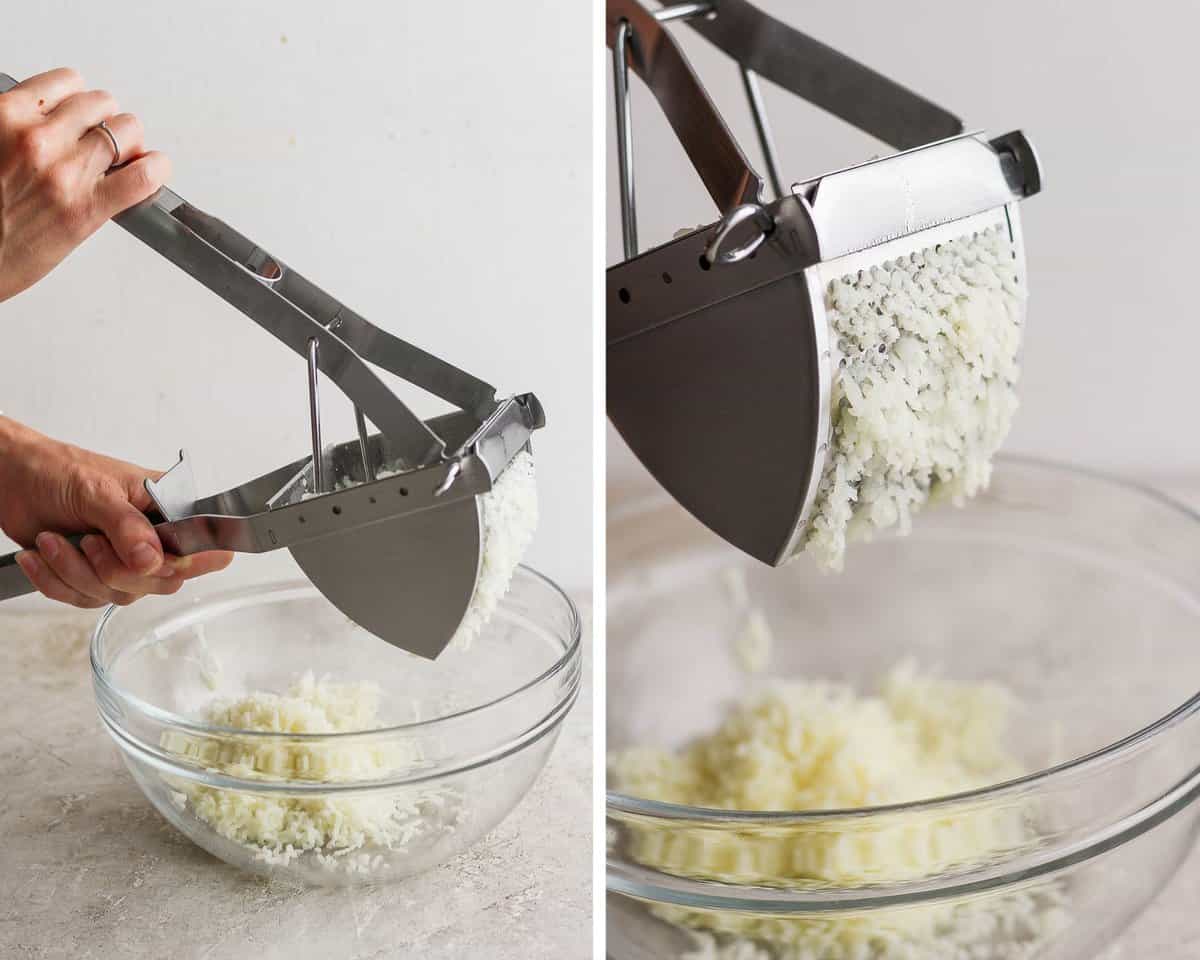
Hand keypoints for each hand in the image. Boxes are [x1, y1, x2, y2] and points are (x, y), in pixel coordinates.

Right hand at [0, 67, 169, 302]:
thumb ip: (17, 126)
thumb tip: (55, 120)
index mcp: (7, 116)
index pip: (67, 83)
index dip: (80, 101)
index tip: (82, 117)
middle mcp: (38, 138)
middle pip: (102, 105)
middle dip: (106, 122)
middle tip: (103, 143)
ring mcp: (66, 173)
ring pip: (127, 131)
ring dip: (130, 144)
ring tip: (122, 160)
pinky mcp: (88, 208)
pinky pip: (143, 176)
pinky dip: (156, 170)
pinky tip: (152, 171)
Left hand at [0, 417, 232, 608]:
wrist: (14, 477)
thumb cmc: (58, 469)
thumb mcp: (95, 490)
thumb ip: (127, 526)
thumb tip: (151, 561)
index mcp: (168, 509)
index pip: (206, 547)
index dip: (186, 562)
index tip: (148, 560)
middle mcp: (153, 538)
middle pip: (163, 581)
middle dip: (116, 570)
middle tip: (89, 541)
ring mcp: (124, 560)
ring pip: (121, 595)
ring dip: (76, 572)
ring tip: (52, 541)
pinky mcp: (94, 576)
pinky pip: (86, 600)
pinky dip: (56, 581)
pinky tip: (41, 556)